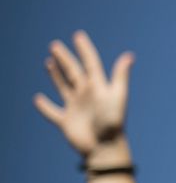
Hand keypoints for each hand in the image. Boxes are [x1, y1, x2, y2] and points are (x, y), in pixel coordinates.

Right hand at [33, 30, 133, 156]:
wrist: (105, 147)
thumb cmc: (113, 122)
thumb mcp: (117, 96)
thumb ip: (120, 76)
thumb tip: (129, 55)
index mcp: (97, 87)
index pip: (90, 63)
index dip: (85, 49)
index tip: (78, 35)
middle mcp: (86, 95)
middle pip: (73, 72)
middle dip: (65, 59)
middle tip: (55, 45)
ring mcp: (75, 107)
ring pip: (63, 87)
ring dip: (55, 75)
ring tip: (49, 62)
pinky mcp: (66, 122)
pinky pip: (52, 112)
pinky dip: (44, 106)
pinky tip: (38, 98)